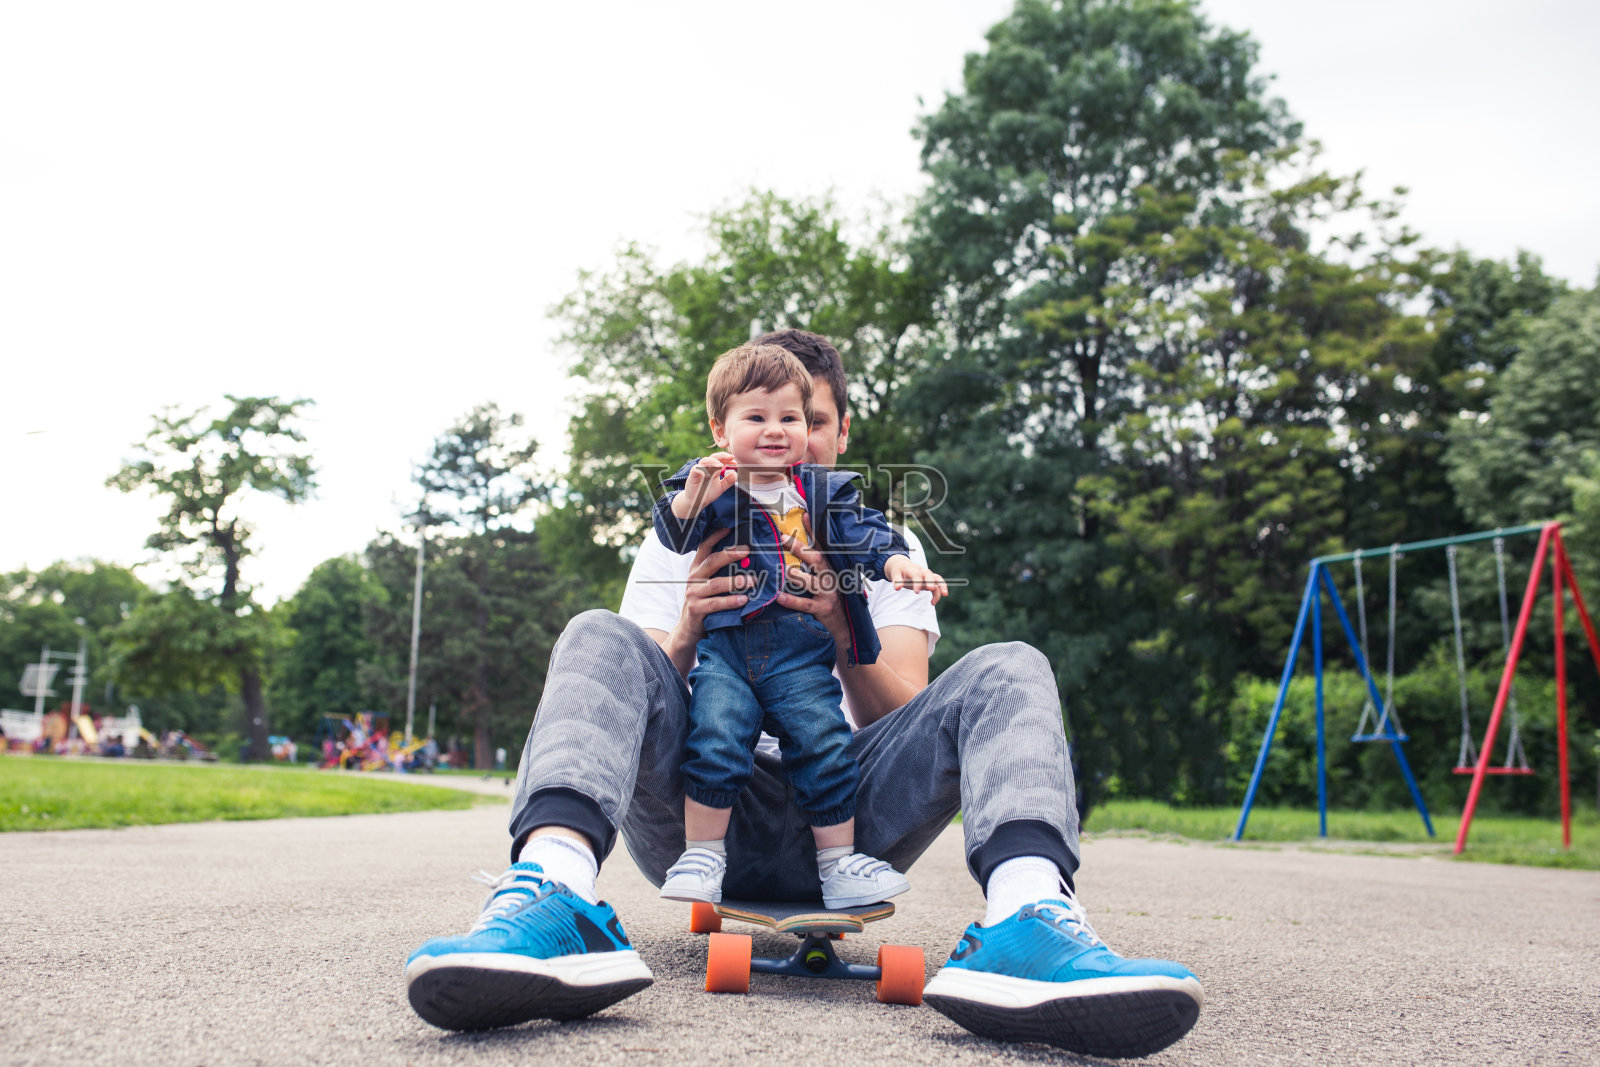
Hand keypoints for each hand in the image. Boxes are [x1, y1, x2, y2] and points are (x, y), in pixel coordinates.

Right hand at [670, 452, 738, 519]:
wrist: (696, 501)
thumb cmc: (707, 493)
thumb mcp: (721, 487)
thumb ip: (728, 481)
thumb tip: (736, 474)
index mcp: (713, 468)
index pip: (721, 459)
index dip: (728, 459)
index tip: (735, 462)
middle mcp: (706, 467)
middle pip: (713, 457)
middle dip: (722, 456)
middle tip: (731, 457)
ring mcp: (699, 470)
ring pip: (705, 460)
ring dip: (713, 461)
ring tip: (721, 465)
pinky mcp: (692, 475)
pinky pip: (696, 468)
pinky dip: (703, 469)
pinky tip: (709, 474)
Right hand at [672, 527, 752, 646]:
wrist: (689, 630)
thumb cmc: (705, 603)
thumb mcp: (709, 584)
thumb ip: (722, 572)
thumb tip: (748, 558)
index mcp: (697, 568)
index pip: (704, 547)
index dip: (715, 536)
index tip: (730, 527)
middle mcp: (693, 578)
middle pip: (711, 562)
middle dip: (730, 554)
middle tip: (748, 550)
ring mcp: (693, 594)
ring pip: (715, 584)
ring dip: (735, 582)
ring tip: (752, 581)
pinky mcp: (696, 609)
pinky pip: (715, 604)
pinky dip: (730, 601)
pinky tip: (743, 600)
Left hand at [774, 515, 850, 648]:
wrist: (845, 624)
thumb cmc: (831, 597)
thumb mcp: (826, 578)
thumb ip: (813, 564)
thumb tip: (796, 548)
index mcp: (830, 567)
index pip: (821, 545)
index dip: (813, 530)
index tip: (804, 514)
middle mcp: (830, 577)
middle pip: (817, 559)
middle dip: (800, 548)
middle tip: (783, 539)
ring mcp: (827, 593)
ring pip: (812, 581)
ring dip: (798, 576)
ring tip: (786, 571)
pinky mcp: (823, 608)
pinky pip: (805, 604)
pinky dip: (792, 600)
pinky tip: (779, 597)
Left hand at [884, 555, 948, 604]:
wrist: (903, 566)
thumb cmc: (899, 571)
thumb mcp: (895, 574)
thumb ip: (896, 581)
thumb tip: (897, 588)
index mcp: (912, 569)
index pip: (916, 575)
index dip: (917, 583)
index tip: (916, 592)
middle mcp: (922, 571)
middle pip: (929, 575)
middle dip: (931, 582)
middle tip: (931, 589)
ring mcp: (927, 575)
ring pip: (937, 579)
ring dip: (942, 586)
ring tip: (944, 595)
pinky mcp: (930, 581)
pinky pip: (937, 585)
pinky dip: (938, 593)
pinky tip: (932, 603)